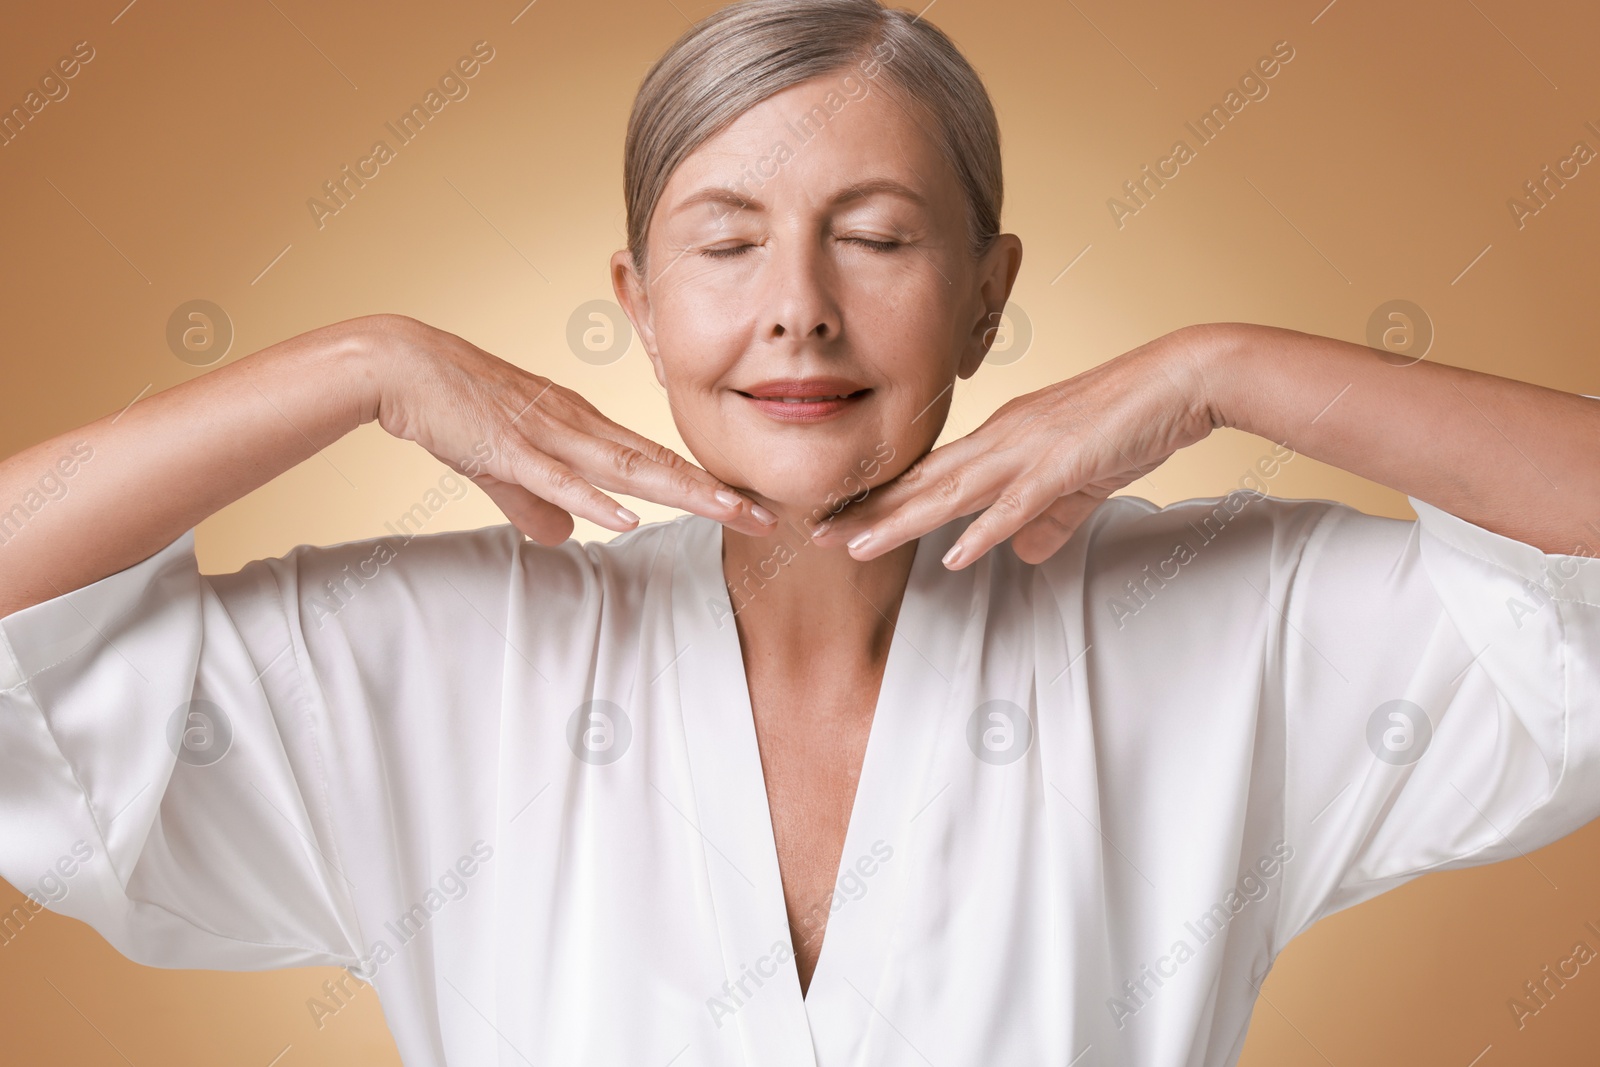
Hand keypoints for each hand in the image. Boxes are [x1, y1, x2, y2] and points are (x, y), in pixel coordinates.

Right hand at [360, 314, 777, 544]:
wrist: (402, 364)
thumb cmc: (455, 408)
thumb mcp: (505, 465)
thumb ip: (536, 505)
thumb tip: (564, 539)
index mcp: (582, 428)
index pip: (656, 461)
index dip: (705, 486)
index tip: (750, 508)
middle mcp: (578, 426)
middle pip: (659, 464)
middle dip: (715, 494)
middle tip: (768, 517)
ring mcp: (546, 434)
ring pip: (625, 468)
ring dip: (679, 492)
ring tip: (728, 511)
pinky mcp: (508, 446)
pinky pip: (557, 478)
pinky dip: (593, 498)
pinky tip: (626, 517)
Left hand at [810, 325, 1225, 567]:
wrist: (1181, 379)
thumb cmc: (1132, 419)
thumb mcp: (1081, 479)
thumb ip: (1047, 518)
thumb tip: (1017, 553)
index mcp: (1002, 437)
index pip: (931, 474)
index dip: (884, 498)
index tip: (842, 519)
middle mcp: (1003, 438)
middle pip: (924, 483)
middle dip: (869, 512)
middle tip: (818, 535)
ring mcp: (1030, 449)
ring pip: (952, 492)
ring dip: (902, 522)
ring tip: (856, 548)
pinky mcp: (1064, 463)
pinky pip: (1016, 503)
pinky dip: (984, 530)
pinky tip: (954, 556)